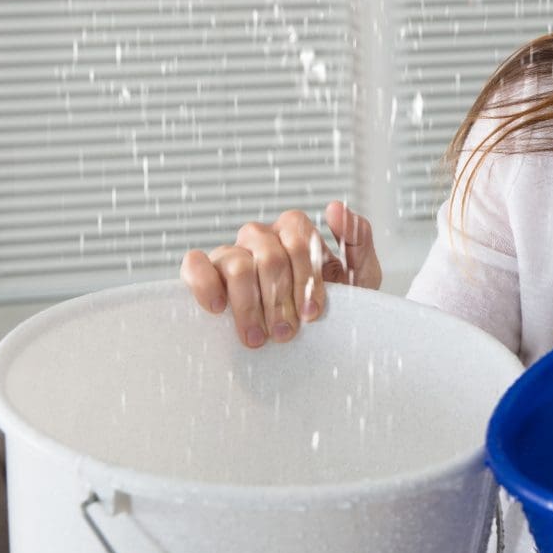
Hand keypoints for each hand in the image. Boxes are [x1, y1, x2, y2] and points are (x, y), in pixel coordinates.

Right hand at [179, 201, 382, 348]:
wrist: (312, 345)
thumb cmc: (334, 309)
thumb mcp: (359, 276)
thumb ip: (356, 238)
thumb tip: (334, 208)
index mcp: (295, 233)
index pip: (298, 237)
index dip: (306, 277)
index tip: (312, 314)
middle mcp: (261, 238)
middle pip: (268, 254)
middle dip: (279, 299)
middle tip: (286, 333)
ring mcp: (232, 254)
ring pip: (236, 263)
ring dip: (248, 306)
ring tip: (257, 338)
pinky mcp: (205, 273)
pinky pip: (194, 264)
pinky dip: (204, 283)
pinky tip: (218, 308)